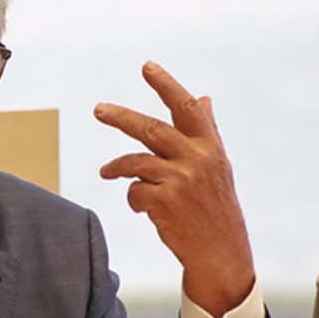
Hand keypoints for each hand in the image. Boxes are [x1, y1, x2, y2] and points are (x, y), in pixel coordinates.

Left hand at [94, 61, 256, 317]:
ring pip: (135, 161)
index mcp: (211, 146)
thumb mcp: (217, 165)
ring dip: (116, 166)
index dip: (166, 85)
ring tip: (106, 172)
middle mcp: (197, 159)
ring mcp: (181, 181)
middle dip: (121, 118)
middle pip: (150, 130)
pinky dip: (133, 198)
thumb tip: (204, 96)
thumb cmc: (214, 205)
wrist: (221, 252)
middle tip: (98, 110)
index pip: (186, 108)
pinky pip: (134, 191)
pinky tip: (142, 208)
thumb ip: (207, 130)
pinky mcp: (164, 203)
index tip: (147, 66)